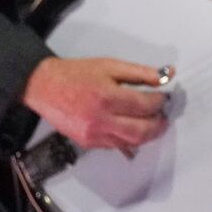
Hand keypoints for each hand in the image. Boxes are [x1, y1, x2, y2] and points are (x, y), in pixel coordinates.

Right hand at [21, 57, 171, 153]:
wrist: (44, 87)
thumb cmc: (76, 74)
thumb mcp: (111, 65)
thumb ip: (141, 73)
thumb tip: (167, 75)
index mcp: (107, 97)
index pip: (145, 106)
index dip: (160, 101)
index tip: (164, 97)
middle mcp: (100, 120)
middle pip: (141, 130)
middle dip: (158, 124)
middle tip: (164, 116)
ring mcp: (93, 134)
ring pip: (131, 142)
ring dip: (147, 135)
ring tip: (153, 123)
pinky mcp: (87, 143)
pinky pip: (116, 146)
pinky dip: (129, 140)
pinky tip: (133, 129)